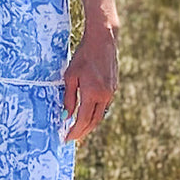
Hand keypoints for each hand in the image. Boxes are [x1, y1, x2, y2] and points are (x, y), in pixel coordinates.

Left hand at [62, 26, 118, 141]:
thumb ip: (68, 98)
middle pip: (93, 122)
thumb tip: (65, 116)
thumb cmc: (83, 56)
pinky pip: (104, 106)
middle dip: (82, 132)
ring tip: (77, 129)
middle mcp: (105, 96)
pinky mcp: (113, 88)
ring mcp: (111, 92)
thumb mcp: (70, 76)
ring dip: (89, 124)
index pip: (83, 120)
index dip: (74, 131)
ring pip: (100, 115)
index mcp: (93, 93)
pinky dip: (94, 113)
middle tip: (71, 138)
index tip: (66, 139)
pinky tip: (86, 114)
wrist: (103, 41)